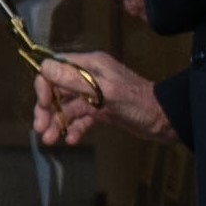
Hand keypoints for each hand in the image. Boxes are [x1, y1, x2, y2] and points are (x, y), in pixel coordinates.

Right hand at [33, 53, 167, 146]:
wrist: (164, 121)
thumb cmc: (139, 103)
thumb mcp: (106, 91)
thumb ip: (76, 80)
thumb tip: (45, 67)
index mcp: (90, 65)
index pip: (56, 68)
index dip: (45, 86)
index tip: (45, 105)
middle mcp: (89, 77)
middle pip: (57, 90)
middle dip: (47, 109)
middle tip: (41, 128)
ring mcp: (94, 95)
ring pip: (67, 107)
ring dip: (57, 123)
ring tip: (50, 140)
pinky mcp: (100, 111)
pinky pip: (80, 119)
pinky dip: (73, 129)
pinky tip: (70, 140)